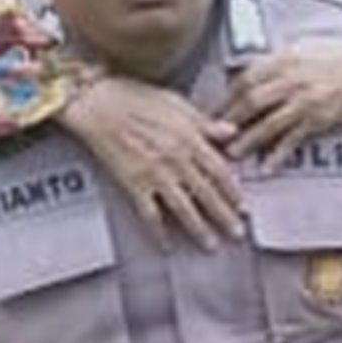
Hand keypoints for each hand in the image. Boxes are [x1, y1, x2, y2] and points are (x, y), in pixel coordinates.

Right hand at [60, 75, 244, 249]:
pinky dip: (159, 231)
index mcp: (189, 138)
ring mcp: (155, 174)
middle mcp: (176, 159)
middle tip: (237, 233)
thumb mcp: (177, 102)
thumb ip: (206, 122)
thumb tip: (231, 131)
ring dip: (199, 229)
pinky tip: (166, 244)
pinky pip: (149, 213)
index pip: (220, 171)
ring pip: (184, 208)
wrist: (96, 104)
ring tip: (211, 244)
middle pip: (207, 194)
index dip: (234, 192)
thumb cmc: (133, 98)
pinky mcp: (133, 183)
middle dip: (224, 216)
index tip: (244, 207)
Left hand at [220, 40, 341, 167]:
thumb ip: (276, 62)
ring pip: (269, 123)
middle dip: (229, 120)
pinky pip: (293, 139)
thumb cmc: (340, 58)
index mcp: (286, 58)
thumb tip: (248, 76)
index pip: (246, 78)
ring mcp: (306, 100)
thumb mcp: (305, 48)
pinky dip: (278, 153)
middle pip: (251, 101)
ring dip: (248, 140)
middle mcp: (293, 78)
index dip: (227, 97)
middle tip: (214, 136)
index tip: (215, 111)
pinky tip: (266, 166)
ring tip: (231, 154)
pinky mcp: (320, 119)